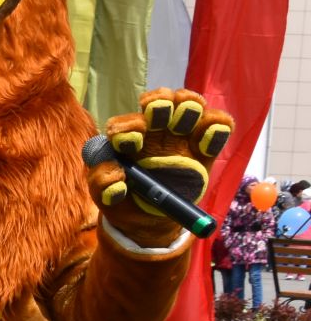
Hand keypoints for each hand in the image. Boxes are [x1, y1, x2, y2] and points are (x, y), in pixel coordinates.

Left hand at [94, 88, 231, 247]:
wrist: (150, 219)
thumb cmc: (124, 201)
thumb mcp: (104, 197)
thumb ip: (102, 185)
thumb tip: (115, 180)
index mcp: (125, 140)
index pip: (124, 124)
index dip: (127, 127)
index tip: (131, 140)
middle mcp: (153, 131)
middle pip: (158, 102)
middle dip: (158, 102)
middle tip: (158, 111)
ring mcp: (181, 135)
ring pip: (188, 105)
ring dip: (188, 105)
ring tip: (185, 117)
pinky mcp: (205, 147)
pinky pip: (217, 126)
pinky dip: (216, 125)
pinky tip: (208, 137)